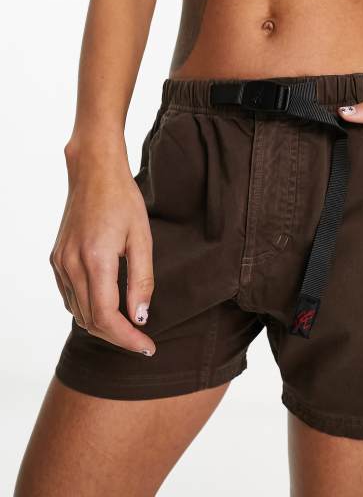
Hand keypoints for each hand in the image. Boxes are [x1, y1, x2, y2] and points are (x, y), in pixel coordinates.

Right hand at [50, 141, 155, 355]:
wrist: (93, 173)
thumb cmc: (123, 200)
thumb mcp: (142, 238)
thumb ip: (142, 280)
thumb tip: (140, 317)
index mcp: (96, 260)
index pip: (107, 317)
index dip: (128, 338)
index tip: (147, 347)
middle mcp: (72, 264)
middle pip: (91, 320)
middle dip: (118, 337)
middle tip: (142, 341)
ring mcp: (60, 262)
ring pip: (78, 312)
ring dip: (103, 326)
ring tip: (128, 328)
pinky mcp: (57, 258)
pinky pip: (69, 297)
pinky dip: (87, 310)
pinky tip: (106, 308)